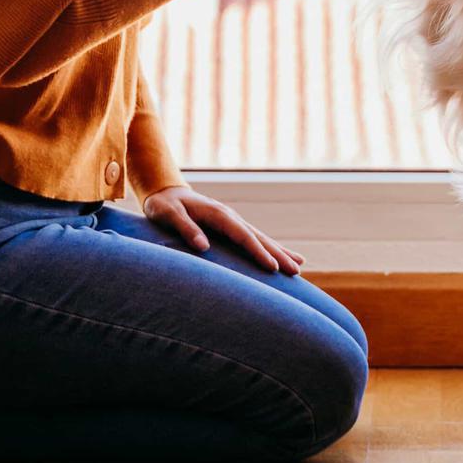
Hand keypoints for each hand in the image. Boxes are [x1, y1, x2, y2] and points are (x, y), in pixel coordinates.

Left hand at [142, 183, 304, 274]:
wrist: (165, 191)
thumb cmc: (163, 205)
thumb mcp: (167, 214)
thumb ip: (185, 228)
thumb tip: (204, 247)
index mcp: (218, 214)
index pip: (243, 236)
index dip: (259, 252)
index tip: (274, 267)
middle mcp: (230, 216)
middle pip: (258, 237)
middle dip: (278, 254)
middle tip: (296, 271)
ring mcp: (232, 220)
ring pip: (260, 237)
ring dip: (279, 251)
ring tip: (299, 266)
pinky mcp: (230, 226)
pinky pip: (253, 237)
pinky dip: (268, 247)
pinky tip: (280, 256)